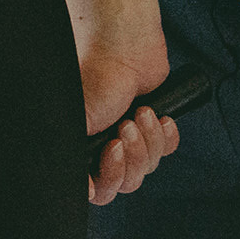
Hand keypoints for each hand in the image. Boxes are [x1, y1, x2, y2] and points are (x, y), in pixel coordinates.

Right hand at [83, 29, 178, 206]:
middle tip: (124, 128)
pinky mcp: (154, 125)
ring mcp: (131, 138)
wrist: (123, 47)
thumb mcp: (74, 123)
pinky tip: (158, 115)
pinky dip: (166, 135)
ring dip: (147, 140)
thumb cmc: (93, 78)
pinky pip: (167, 149)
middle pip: (127, 181)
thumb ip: (72, 161)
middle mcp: (105, 147)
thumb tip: (80, 191)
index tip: (110, 153)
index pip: (98, 190)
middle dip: (131, 156)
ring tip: (140, 113)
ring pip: (148, 165)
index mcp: (84, 150)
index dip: (107, 180)